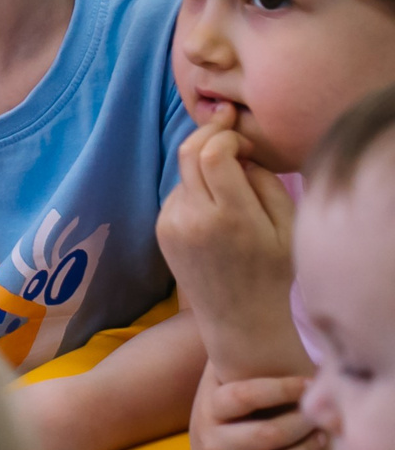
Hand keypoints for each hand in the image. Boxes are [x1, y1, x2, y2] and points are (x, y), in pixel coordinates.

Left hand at [157, 105, 299, 360]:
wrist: (239, 319)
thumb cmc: (273, 272)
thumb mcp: (287, 227)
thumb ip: (266, 183)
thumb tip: (240, 152)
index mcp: (232, 217)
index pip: (212, 155)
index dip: (225, 136)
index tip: (243, 140)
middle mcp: (195, 218)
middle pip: (188, 153)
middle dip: (208, 134)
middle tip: (228, 131)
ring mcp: (172, 224)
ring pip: (184, 173)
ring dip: (204, 167)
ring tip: (231, 188)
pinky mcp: (161, 230)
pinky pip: (177, 194)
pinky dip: (195, 190)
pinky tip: (214, 211)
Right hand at [191, 371, 332, 449]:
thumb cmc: (225, 409)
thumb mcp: (220, 381)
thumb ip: (235, 357)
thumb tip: (250, 309)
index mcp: (207, 409)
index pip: (244, 395)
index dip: (279, 388)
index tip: (308, 382)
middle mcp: (210, 443)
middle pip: (266, 435)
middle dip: (302, 424)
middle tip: (323, 414)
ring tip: (322, 439)